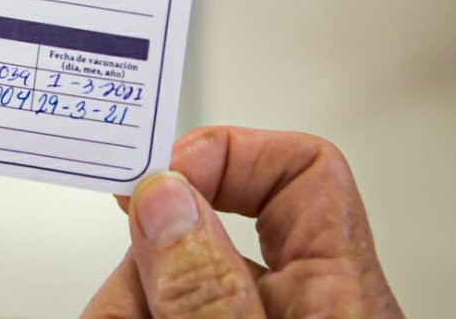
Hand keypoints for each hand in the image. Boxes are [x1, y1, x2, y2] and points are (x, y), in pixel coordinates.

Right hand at [83, 126, 402, 317]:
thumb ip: (207, 286)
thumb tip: (165, 197)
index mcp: (336, 296)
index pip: (303, 169)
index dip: (227, 153)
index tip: (161, 177)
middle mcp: (292, 307)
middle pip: (199, 225)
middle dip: (141, 252)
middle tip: (121, 295)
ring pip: (159, 272)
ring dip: (119, 298)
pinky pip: (147, 307)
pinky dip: (119, 314)